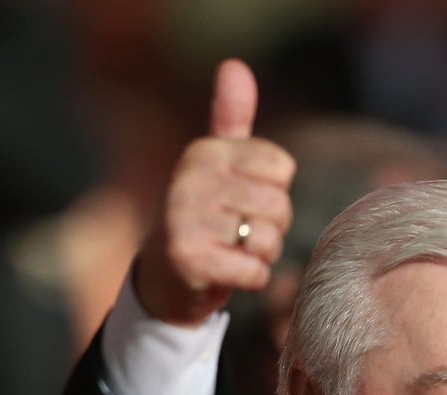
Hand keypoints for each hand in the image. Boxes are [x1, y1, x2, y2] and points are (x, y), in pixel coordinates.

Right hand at [134, 59, 295, 326]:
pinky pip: (255, 271)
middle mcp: (191, 178)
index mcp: (205, 152)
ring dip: (260, 256)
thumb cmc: (204, 217)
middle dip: (271, 229)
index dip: (274, 193)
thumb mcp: (216, 163)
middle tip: (239, 235)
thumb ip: (231, 118)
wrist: (164, 277)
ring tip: (231, 252)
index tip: (245, 202)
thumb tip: (235, 64)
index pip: (281, 168)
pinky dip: (251, 279)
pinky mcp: (189, 257)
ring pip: (268, 240)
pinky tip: (226, 274)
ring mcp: (186, 217)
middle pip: (279, 206)